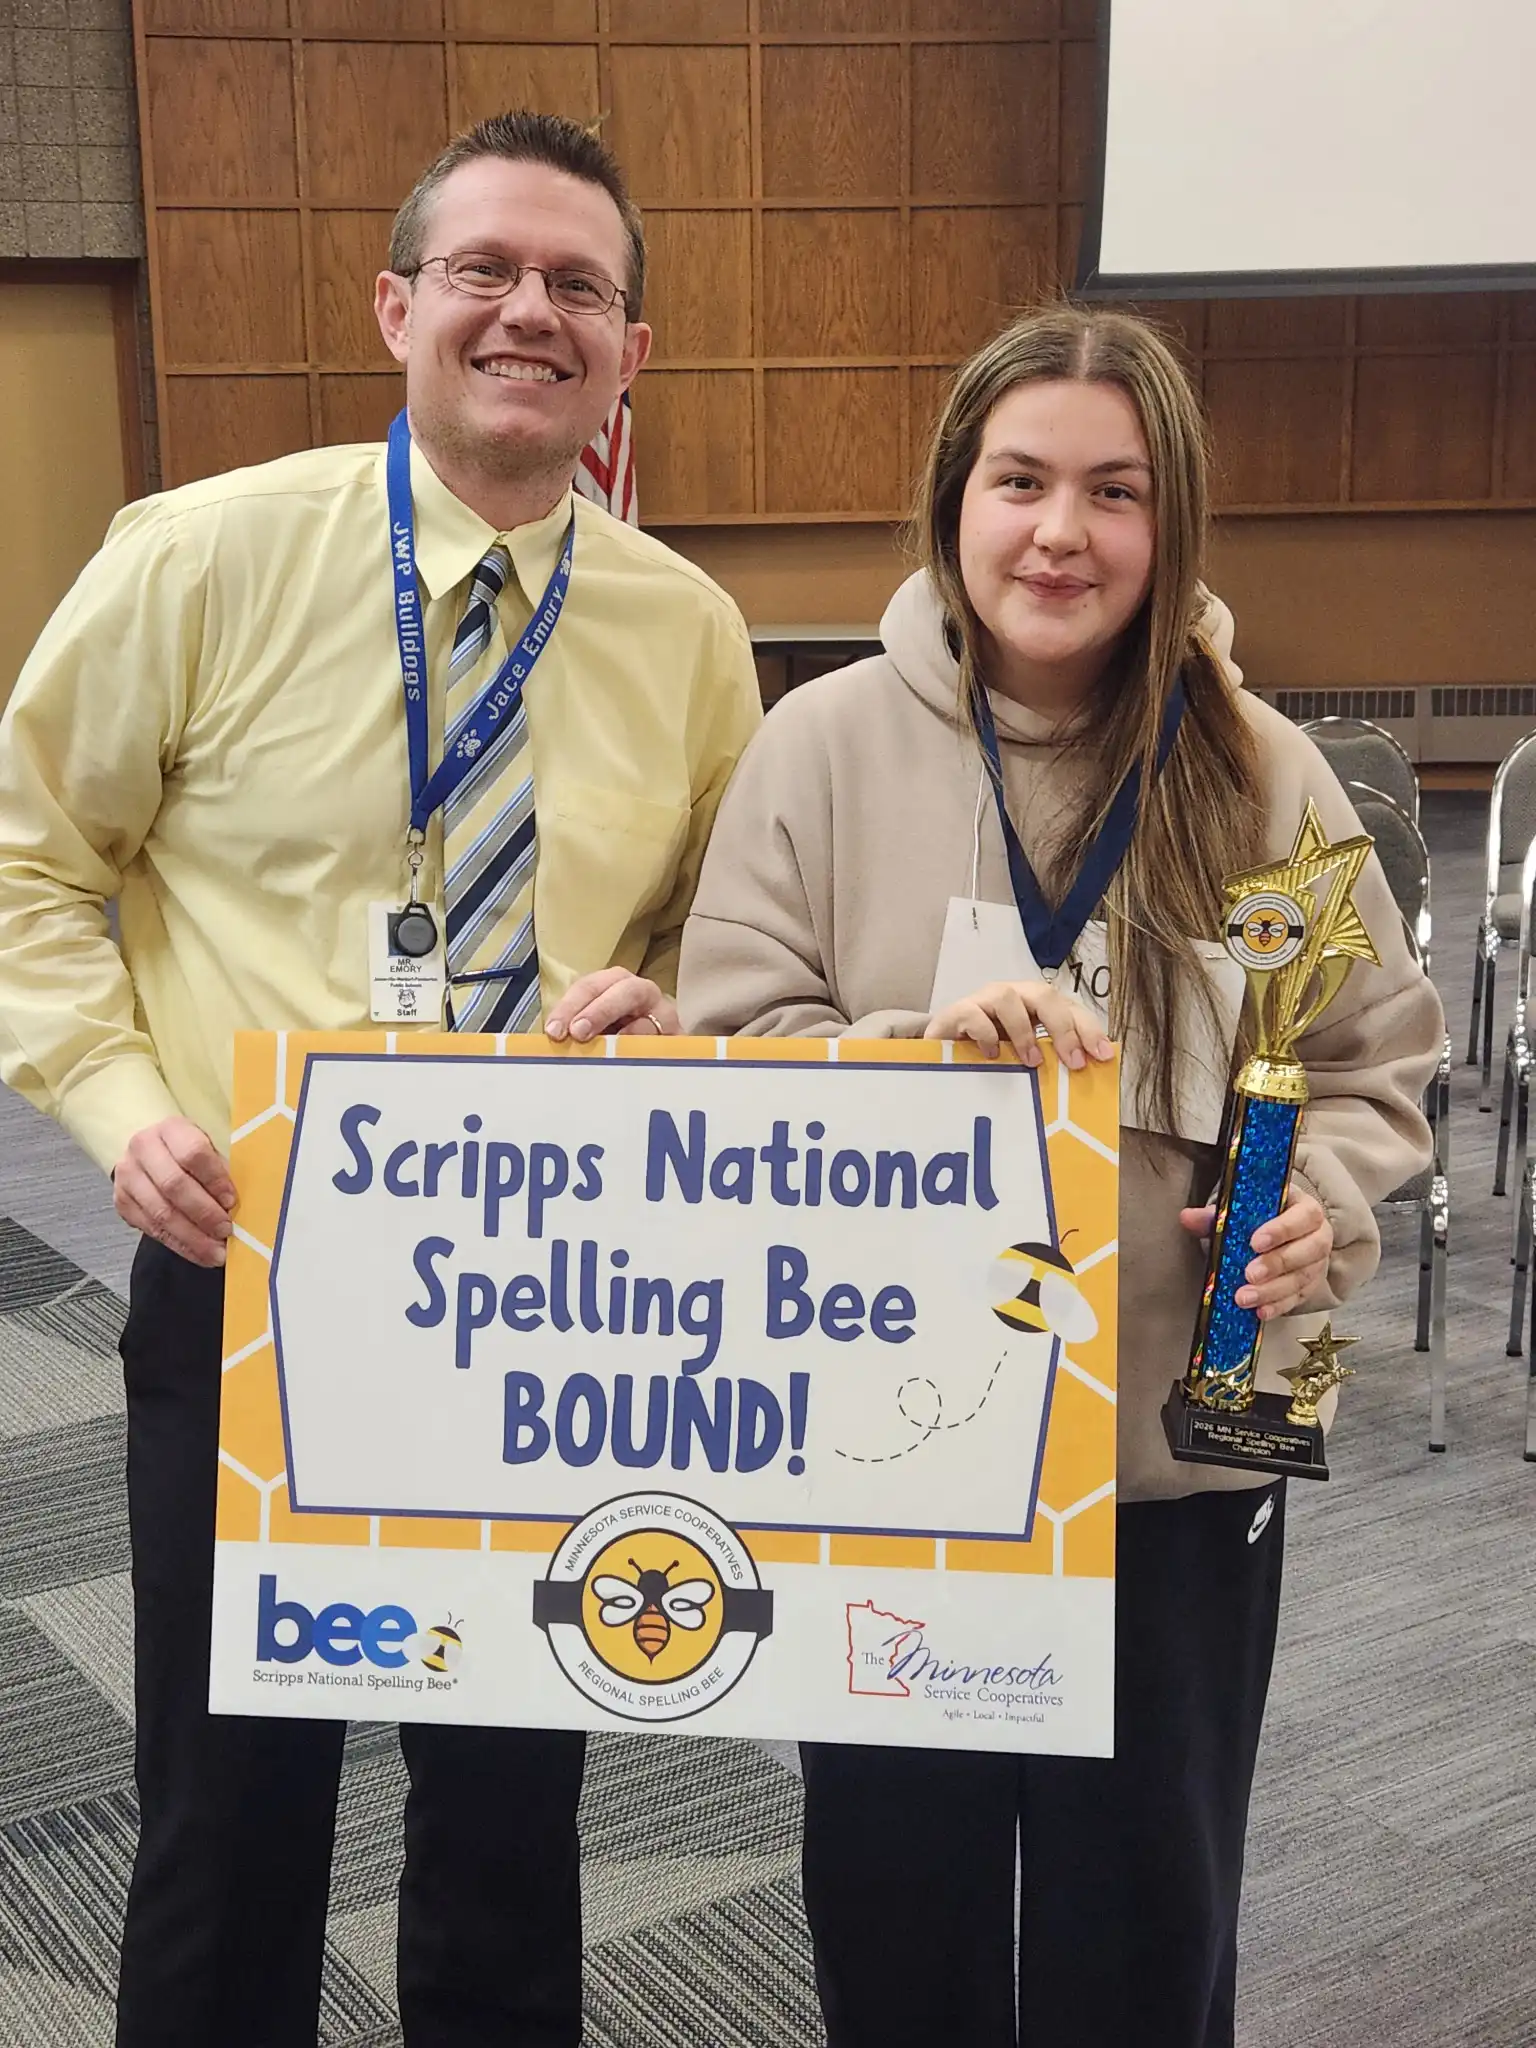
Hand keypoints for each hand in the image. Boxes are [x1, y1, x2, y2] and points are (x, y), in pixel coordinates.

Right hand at [113, 1117, 235, 1268]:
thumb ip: (222, 1171)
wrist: (150, 1151)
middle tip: (226, 1231)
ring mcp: (128, 1176)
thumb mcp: (209, 1148)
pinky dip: (180, 1245)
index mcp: (171, 1129)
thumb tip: (241, 1206)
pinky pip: (152, 1230)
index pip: (193, 1153)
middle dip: (204, 1213)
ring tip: (217, 1252)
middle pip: (173, 1185)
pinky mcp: (123, 1203)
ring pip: (160, 1213)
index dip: (215, 1180)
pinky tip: (200, 1253)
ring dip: (193, 1237)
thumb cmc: (188, 1152)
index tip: (232, 1201)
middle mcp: (143, 1149)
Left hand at [544, 967, 678, 1043]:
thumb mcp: (593, 1033)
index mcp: (613, 985)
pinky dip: (647, 1047)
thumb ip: (575, 1032)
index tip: (554, 1030)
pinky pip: (664, 1039)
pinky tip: (631, 1056)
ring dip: (625, 1030)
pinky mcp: (678, 1037)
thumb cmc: (617, 1041)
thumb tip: (555, 1041)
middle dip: (598, 1010)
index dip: (570, 1006)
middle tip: (578, 1032)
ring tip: (606, 1047)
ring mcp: (663, 1013)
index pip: (589, 987)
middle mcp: (641, 991)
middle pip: (624, 989)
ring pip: (649, 1013)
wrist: (659, 1058)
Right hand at [923, 979, 1113, 1069]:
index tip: (1103, 1055)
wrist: (940, 1054)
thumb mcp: (1023, 1059)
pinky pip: (973, 1014)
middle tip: (1073, 1061)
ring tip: (1032, 1062)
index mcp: (1035, 1006)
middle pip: (1044, 996)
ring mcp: (984, 1001)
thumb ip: (1049, 1061)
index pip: (1069, 1007)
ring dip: (1024, 1031)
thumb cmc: (988, 1057)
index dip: (1088, 1028)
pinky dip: (986, 1033)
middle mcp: (1013, 996)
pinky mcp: (957, 1012)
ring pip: (1008, 997)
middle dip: (1063, 1028)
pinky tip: (992, 1055)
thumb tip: (1083, 1078)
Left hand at [1179, 1190, 1332, 1320]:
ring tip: (1245, 1298)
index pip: (1302, 1217)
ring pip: (1302, 1278)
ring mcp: (1317, 1263)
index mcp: (1304, 1209)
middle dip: (1276, 1263)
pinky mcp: (1311, 1286)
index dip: (1281, 1229)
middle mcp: (1318, 1235)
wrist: (1280, 1234)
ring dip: (1273, 1291)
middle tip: (1249, 1274)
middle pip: (1307, 1250)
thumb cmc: (1262, 1218)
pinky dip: (1278, 1306)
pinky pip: (1298, 1299)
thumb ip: (1216, 1215)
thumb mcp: (1242, 1210)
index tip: (1255, 1242)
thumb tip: (1187, 1217)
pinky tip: (1260, 1312)